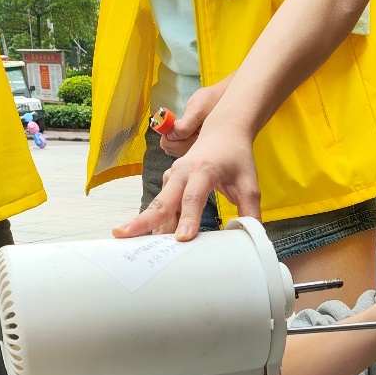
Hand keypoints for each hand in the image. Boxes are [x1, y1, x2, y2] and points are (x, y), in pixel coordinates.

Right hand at [113, 113, 260, 239]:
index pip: (194, 197)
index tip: (183, 239)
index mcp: (204, 170)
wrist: (224, 131)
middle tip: (124, 235)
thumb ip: (251, 211)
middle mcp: (183, 172)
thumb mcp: (250, 184)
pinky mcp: (170, 181)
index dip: (188, 218)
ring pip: (159, 204)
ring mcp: (173, 176)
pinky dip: (153, 220)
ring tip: (128, 242)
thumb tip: (251, 236)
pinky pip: (161, 203)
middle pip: (163, 201)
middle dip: (145, 220)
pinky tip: (146, 238)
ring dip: (145, 223)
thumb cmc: (237, 158)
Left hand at [159, 76, 233, 157]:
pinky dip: (174, 136)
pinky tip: (180, 127)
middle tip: (173, 121)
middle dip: (167, 135)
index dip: (166, 133)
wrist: (221, 98)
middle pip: (171, 149)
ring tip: (178, 123)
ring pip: (173, 148)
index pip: (172, 146)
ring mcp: (195, 147)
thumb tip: (170, 135)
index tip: (170, 121)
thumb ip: (184, 125)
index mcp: (200, 144)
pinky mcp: (193, 144)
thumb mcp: (197, 110)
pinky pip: (177, 145)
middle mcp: (198, 149)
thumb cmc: (212, 102)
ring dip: (170, 136)